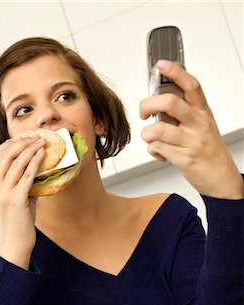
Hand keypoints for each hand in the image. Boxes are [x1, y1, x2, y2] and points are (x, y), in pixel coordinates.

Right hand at [0, 135, 45, 268]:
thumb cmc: (17, 222)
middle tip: (36, 137)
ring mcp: (3, 193)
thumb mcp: (14, 199)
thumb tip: (37, 168)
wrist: (14, 244)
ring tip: (42, 142)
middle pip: (5, 156)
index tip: (21, 139)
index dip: (7, 145)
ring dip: (30, 149)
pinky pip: (26, 176)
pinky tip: (42, 155)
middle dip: (21, 143)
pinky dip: (35, 163)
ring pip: (16, 163)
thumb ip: (20, 184)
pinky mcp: (16, 200)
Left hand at [140, 60, 243, 198]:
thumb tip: (157, 104)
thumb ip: (183, 114)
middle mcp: (199, 124)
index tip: (160, 65)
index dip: (175, 72)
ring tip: (151, 138)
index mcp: (203, 112)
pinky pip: (157, 148)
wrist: (223, 179)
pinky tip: (160, 152)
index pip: (191, 85)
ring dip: (146, 134)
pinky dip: (152, 150)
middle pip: (168, 103)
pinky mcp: (184, 159)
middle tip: (144, 113)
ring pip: (157, 129)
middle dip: (147, 105)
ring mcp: (192, 142)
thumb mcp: (202, 126)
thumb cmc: (209, 151)